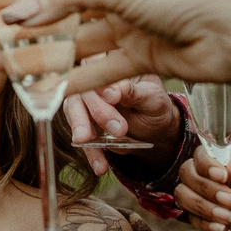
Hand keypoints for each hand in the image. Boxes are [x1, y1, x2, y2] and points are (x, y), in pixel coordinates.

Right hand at [0, 0, 230, 94]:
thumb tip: (16, 11)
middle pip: (69, 8)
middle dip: (36, 22)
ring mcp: (131, 27)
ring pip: (81, 42)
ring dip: (49, 54)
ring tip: (11, 64)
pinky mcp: (141, 59)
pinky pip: (100, 69)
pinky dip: (75, 79)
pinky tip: (46, 88)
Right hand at [63, 74, 180, 176]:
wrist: (155, 130)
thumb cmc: (155, 106)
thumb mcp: (153, 98)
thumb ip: (135, 92)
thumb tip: (118, 88)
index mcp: (110, 64)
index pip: (97, 64)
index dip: (100, 81)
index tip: (113, 97)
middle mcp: (93, 81)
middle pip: (82, 89)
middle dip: (96, 111)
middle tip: (118, 128)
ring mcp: (84, 103)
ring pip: (74, 112)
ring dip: (83, 130)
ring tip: (90, 143)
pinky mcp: (84, 124)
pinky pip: (82, 138)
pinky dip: (90, 152)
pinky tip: (100, 166)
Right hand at [175, 145, 230, 230]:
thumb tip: (227, 167)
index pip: (205, 153)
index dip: (207, 164)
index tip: (223, 176)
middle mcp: (220, 177)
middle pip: (187, 172)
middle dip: (205, 188)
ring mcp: (213, 200)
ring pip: (184, 195)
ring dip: (202, 206)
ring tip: (229, 217)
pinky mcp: (212, 222)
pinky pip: (192, 220)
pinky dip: (204, 224)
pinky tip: (224, 229)